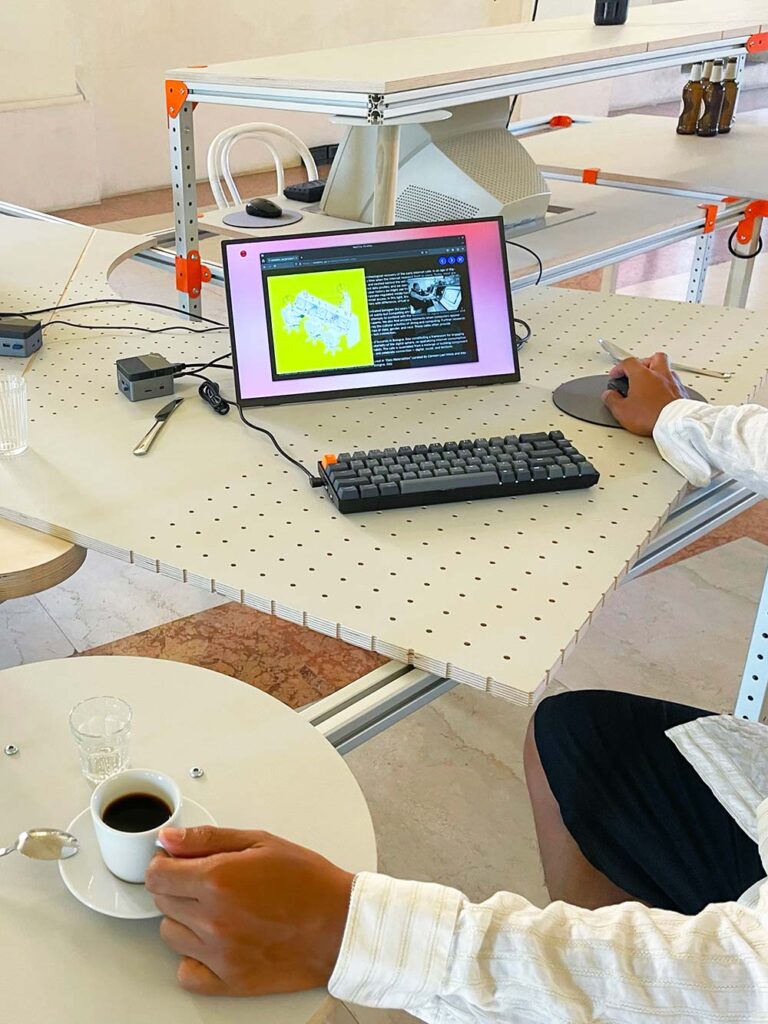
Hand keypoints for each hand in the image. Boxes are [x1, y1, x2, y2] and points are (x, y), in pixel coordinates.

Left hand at [145, 826, 353, 996]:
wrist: (340, 924)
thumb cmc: (307, 881)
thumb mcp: (260, 842)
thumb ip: (208, 839)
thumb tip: (168, 839)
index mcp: (218, 880)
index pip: (156, 875)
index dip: (163, 865)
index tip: (175, 863)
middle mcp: (212, 919)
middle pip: (161, 903)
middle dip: (177, 887)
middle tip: (207, 881)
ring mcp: (218, 954)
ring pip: (170, 935)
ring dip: (183, 919)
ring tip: (215, 909)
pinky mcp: (229, 981)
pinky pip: (186, 973)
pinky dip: (193, 957)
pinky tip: (214, 941)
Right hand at [601, 353, 687, 435]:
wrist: (674, 424)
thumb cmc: (651, 415)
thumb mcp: (622, 411)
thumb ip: (612, 400)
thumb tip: (609, 395)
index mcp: (642, 374)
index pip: (628, 362)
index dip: (619, 368)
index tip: (615, 375)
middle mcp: (659, 374)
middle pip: (652, 357)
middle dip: (643, 362)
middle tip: (637, 371)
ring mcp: (673, 382)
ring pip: (666, 368)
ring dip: (657, 373)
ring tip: (651, 382)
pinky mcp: (682, 392)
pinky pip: (674, 382)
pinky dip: (667, 385)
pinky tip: (663, 394)